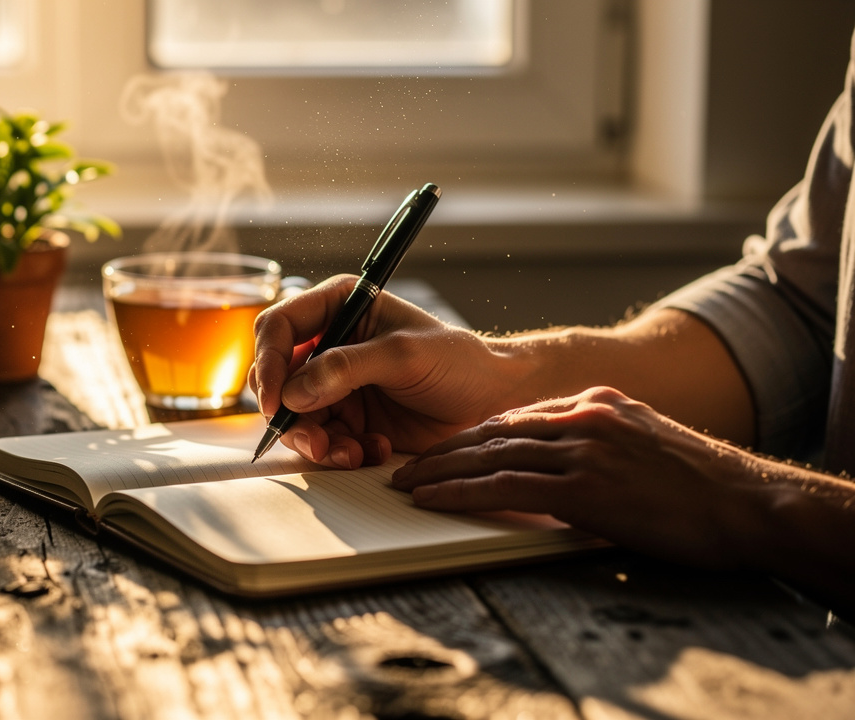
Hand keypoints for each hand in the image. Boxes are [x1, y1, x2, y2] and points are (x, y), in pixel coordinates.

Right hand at [249, 275, 513, 468]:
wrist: (489, 401)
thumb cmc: (457, 361)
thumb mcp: (403, 355)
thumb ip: (346, 368)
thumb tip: (293, 392)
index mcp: (339, 306)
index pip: (279, 327)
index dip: (268, 362)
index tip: (275, 400)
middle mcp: (329, 343)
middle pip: (276, 378)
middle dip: (290, 415)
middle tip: (315, 440)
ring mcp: (334, 383)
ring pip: (294, 416)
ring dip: (317, 441)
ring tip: (349, 453)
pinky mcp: (346, 418)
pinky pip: (321, 440)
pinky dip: (340, 452)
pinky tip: (372, 450)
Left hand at [390, 386, 796, 568]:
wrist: (746, 504)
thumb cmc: (701, 488)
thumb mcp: (644, 445)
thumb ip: (599, 446)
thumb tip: (563, 467)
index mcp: (596, 403)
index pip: (517, 417)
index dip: (473, 436)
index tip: (446, 450)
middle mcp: (583, 417)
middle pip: (493, 430)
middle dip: (445, 450)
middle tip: (409, 466)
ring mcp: (581, 449)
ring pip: (489, 454)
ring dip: (440, 471)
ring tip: (407, 483)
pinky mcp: (580, 486)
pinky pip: (502, 487)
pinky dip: (459, 493)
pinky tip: (431, 499)